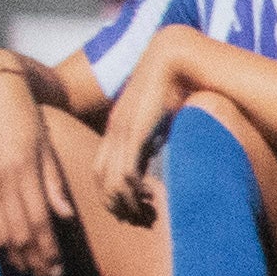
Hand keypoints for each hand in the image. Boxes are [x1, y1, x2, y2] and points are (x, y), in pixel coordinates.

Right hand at [0, 66, 61, 275]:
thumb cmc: (28, 119)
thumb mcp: (47, 148)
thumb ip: (54, 184)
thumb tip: (64, 217)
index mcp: (24, 172)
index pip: (38, 223)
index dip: (47, 252)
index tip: (57, 271)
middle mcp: (0, 180)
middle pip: (16, 233)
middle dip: (32, 261)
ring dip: (11, 255)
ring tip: (27, 272)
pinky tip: (0, 251)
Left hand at [94, 35, 189, 225]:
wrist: (176, 57)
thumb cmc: (176, 82)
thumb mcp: (161, 113)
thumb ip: (156, 132)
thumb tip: (163, 148)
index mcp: (118, 126)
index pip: (102, 168)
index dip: (113, 192)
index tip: (134, 206)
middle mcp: (114, 131)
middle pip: (100, 178)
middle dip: (115, 204)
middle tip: (135, 218)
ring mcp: (121, 132)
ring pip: (110, 180)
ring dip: (125, 202)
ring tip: (144, 214)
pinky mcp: (134, 132)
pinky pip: (126, 170)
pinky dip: (133, 190)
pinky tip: (150, 196)